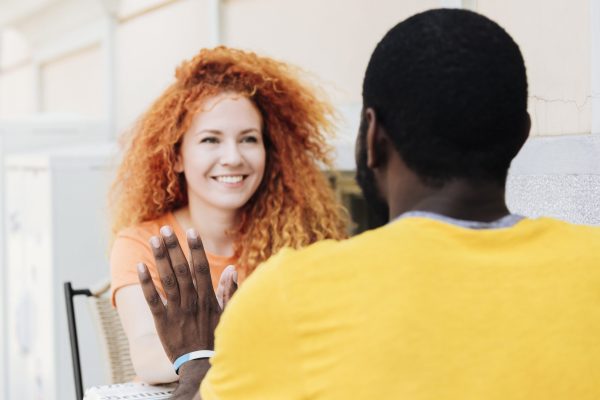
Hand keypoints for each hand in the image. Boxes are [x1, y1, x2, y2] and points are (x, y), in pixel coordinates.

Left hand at [136, 225, 235, 361]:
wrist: (201, 366)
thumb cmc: (215, 338)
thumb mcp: (227, 314)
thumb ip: (228, 291)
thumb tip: (232, 269)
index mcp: (208, 299)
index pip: (201, 268)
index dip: (195, 248)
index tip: (191, 231)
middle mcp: (192, 302)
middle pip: (181, 269)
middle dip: (173, 247)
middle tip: (166, 230)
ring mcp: (176, 311)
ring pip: (167, 280)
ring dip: (160, 258)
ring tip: (154, 240)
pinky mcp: (162, 322)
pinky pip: (152, 299)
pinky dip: (146, 283)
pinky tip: (140, 266)